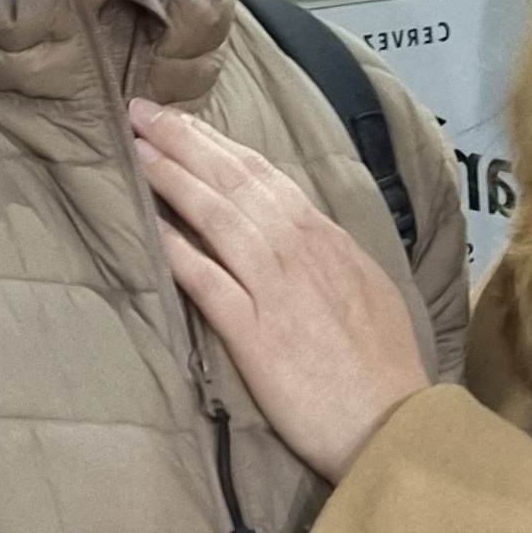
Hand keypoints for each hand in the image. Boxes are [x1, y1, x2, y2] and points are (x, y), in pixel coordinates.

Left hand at [135, 98, 427, 481]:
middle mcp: (298, 251)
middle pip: (234, 181)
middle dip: (184, 141)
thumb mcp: (367, 287)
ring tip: (136, 149)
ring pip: (217, 217)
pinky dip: (177, 250)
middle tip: (141, 110)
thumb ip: (329, 253)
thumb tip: (301, 227)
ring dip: (173, 179)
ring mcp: (275, 289)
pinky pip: (208, 281)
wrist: (395, 422)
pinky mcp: (255, 333)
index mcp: (326, 238)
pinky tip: (149, 227)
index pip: (263, 175)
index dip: (218, 144)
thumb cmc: (384, 365)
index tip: (182, 122)